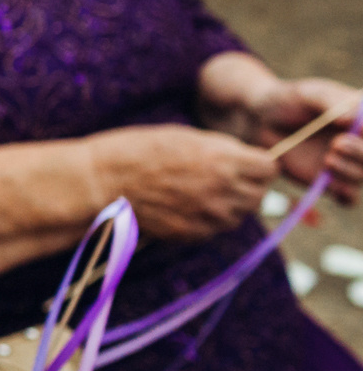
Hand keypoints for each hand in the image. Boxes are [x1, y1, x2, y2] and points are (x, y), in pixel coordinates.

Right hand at [87, 124, 277, 241]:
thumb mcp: (186, 136)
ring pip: (240, 214)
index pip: (270, 168)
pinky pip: (215, 229)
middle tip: (224, 177)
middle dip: (248, 185)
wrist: (101, 182)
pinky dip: (209, 220)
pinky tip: (187, 206)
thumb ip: (222, 150)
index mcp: (225, 161)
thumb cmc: (137, 150)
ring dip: (230, 205)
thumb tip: (243, 158)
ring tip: (203, 192)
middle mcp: (223, 192)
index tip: (245, 161)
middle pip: (259, 194)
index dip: (258, 163)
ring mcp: (208, 217)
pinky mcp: (192, 234)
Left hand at [243, 78, 361, 204]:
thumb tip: (354, 119)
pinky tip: (330, 182)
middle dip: (362, 153)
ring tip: (327, 159)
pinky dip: (345, 194)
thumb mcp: (308, 93)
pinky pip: (348, 198)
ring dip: (352, 171)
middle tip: (336, 144)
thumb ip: (331, 101)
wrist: (261, 122)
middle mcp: (360, 142)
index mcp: (362, 118)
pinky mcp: (330, 182)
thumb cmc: (287, 101)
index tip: (357, 130)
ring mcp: (348, 163)